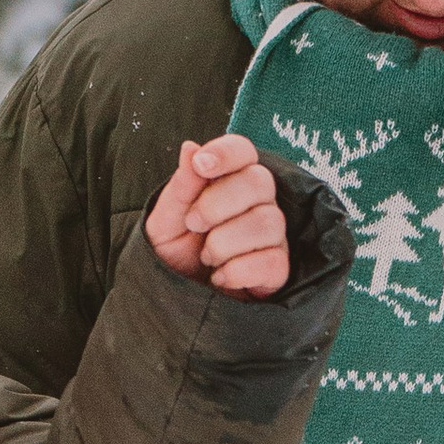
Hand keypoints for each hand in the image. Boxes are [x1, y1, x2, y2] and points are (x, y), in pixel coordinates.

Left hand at [145, 134, 290, 298]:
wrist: (180, 296)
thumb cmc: (176, 251)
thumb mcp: (166, 220)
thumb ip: (181, 186)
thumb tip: (191, 147)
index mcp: (231, 180)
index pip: (243, 150)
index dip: (226, 153)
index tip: (202, 165)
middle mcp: (258, 202)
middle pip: (260, 182)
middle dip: (218, 203)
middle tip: (194, 223)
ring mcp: (272, 236)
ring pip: (268, 223)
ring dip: (225, 242)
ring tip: (206, 257)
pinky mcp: (278, 269)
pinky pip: (272, 261)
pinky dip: (238, 271)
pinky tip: (219, 278)